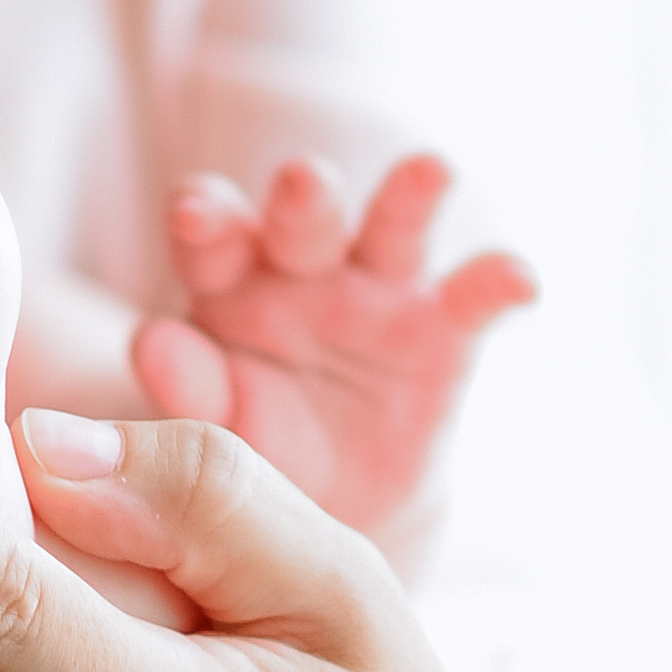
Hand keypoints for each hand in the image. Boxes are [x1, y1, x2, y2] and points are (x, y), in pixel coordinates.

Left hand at [133, 154, 534, 530]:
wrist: (329, 501)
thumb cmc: (251, 437)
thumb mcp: (213, 421)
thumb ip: (184, 382)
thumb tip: (152, 342)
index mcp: (228, 275)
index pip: (210, 232)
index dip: (204, 217)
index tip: (193, 215)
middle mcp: (303, 264)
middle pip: (301, 215)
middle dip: (303, 196)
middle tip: (302, 183)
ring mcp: (378, 290)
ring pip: (393, 229)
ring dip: (410, 196)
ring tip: (431, 170)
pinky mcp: (444, 332)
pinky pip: (474, 298)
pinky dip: (498, 283)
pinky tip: (519, 279)